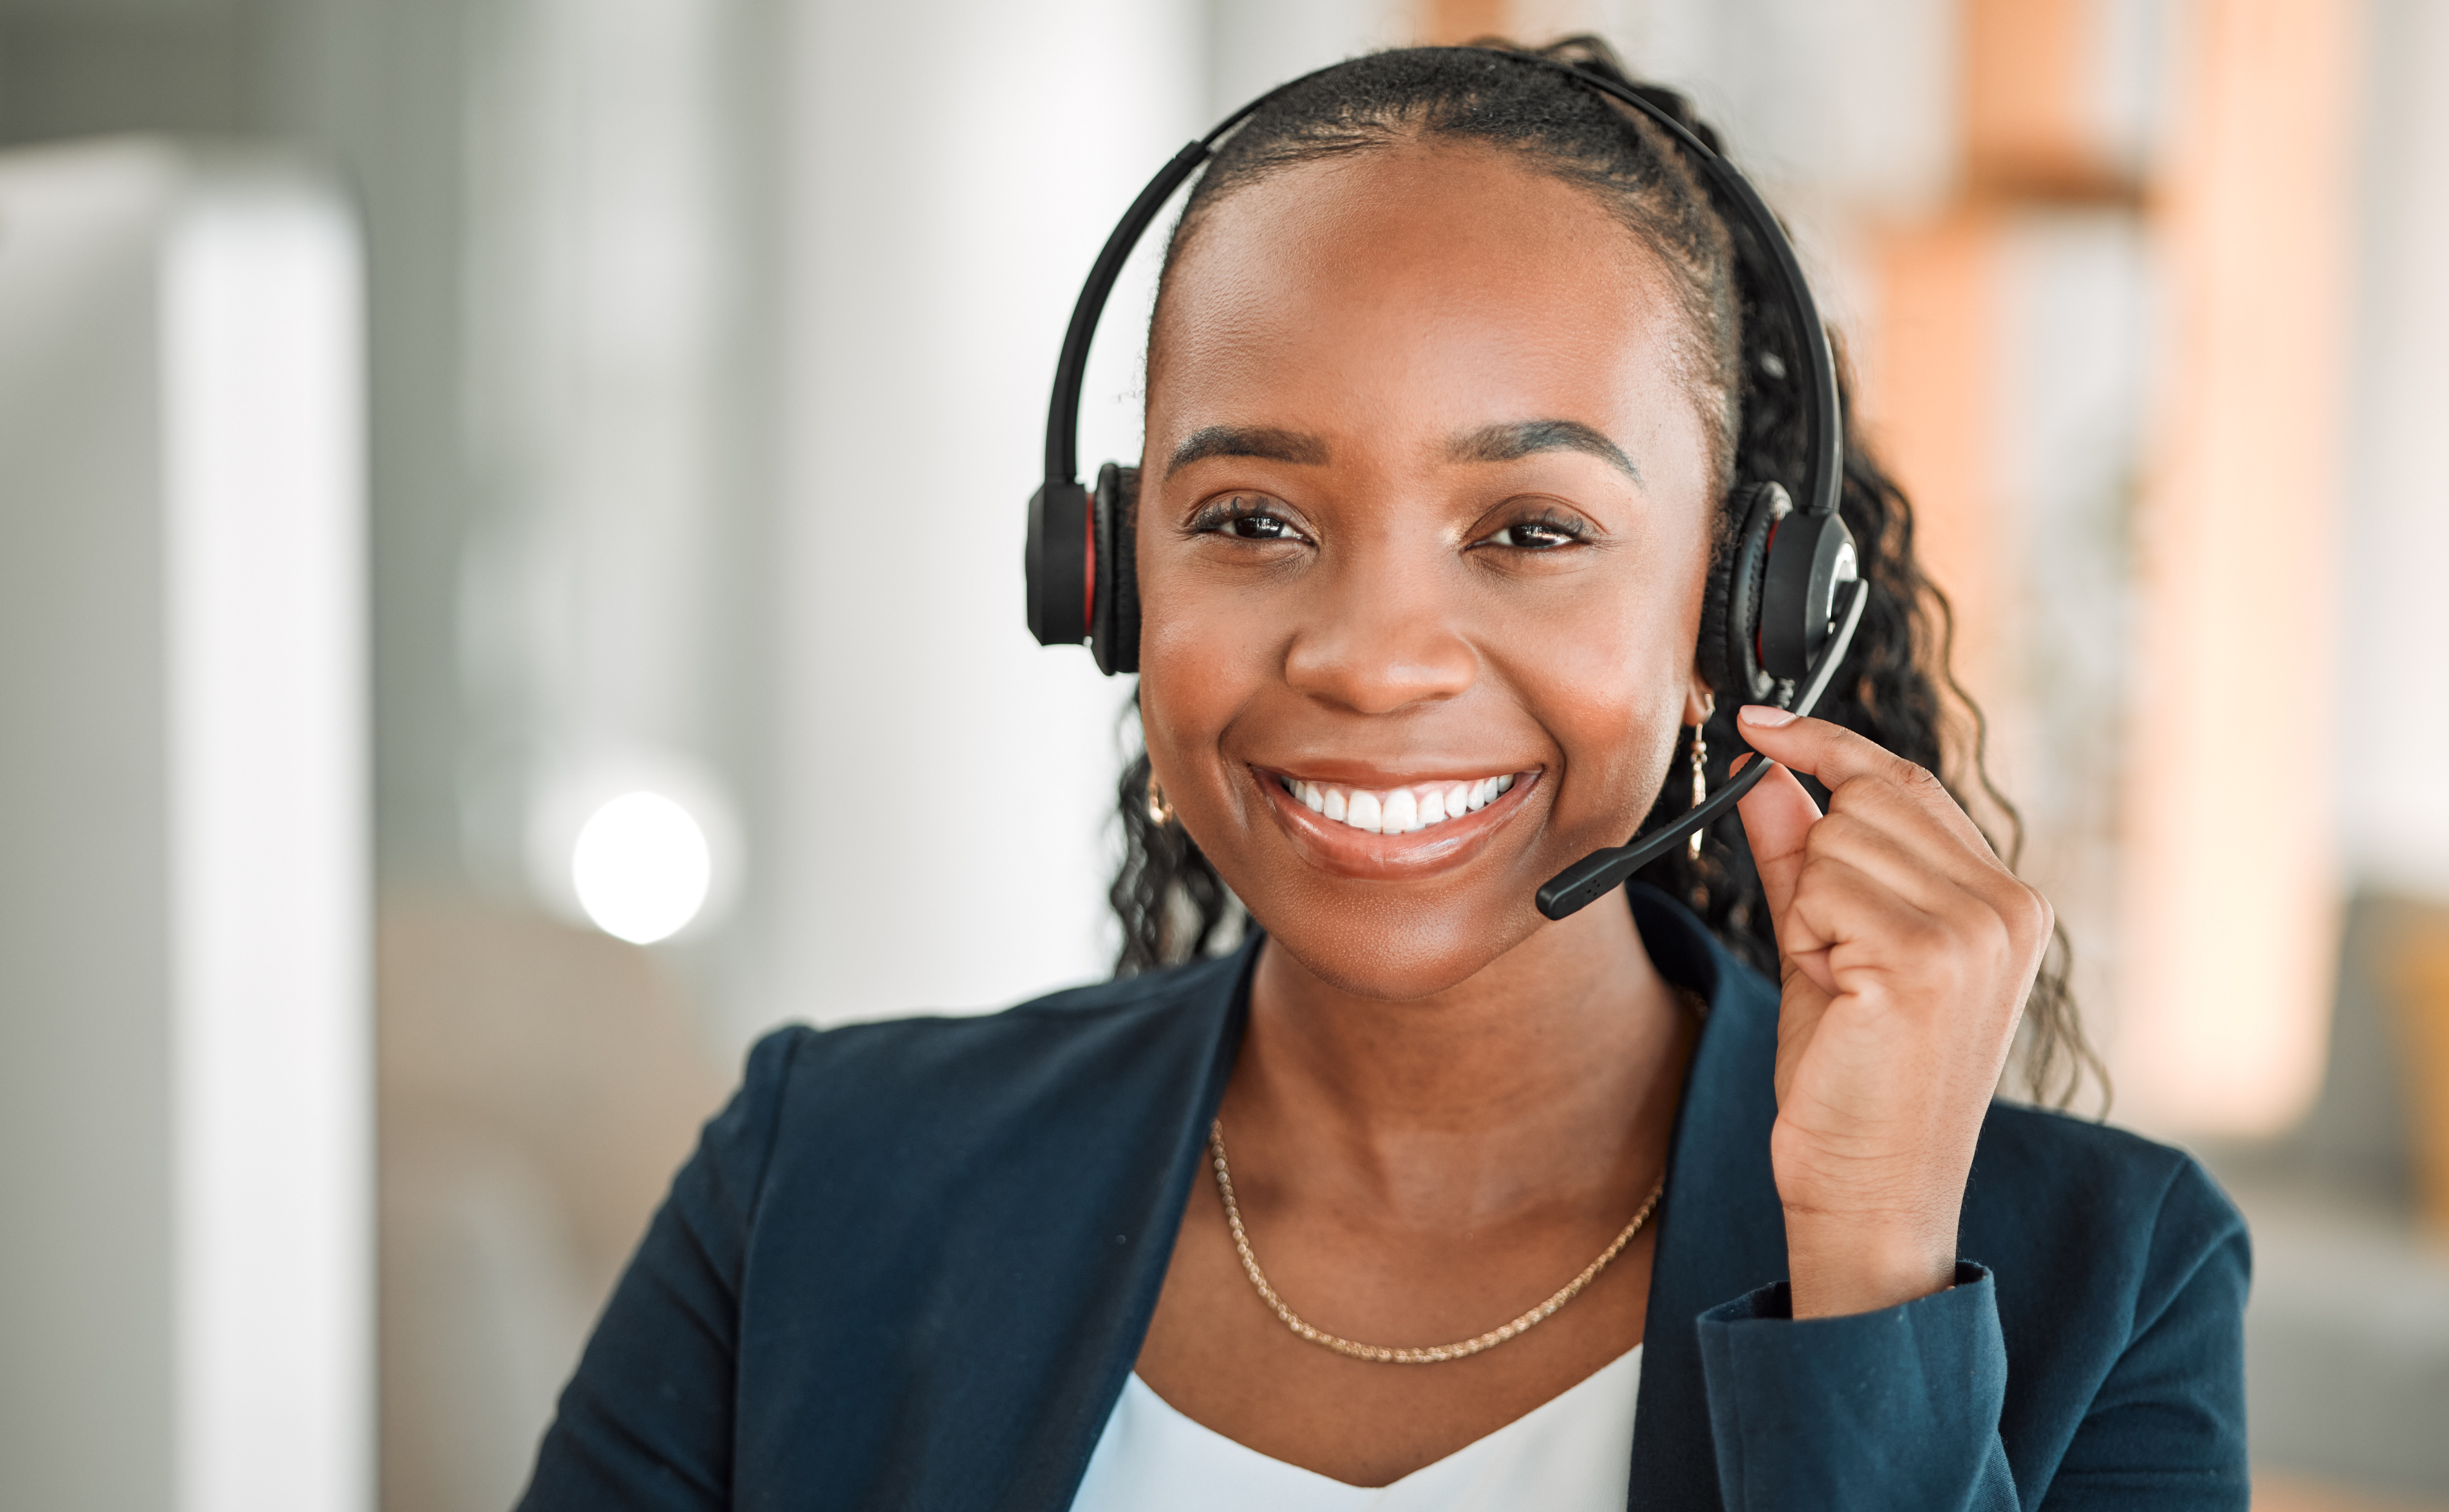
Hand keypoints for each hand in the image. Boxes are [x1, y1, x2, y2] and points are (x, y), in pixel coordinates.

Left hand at [1732, 706, 2049, 1318]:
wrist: (1870, 1192)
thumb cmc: (1852, 1082)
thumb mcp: (1826, 948)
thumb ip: (1801, 855)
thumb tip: (1765, 772)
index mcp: (2006, 901)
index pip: (1907, 781)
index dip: (1826, 746)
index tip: (1757, 724)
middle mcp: (2008, 907)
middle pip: (1865, 801)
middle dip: (1817, 869)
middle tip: (1833, 959)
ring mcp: (1975, 932)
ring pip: (1835, 842)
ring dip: (1811, 913)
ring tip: (1843, 990)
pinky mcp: (1925, 960)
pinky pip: (1820, 892)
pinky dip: (1807, 941)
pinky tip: (1840, 1001)